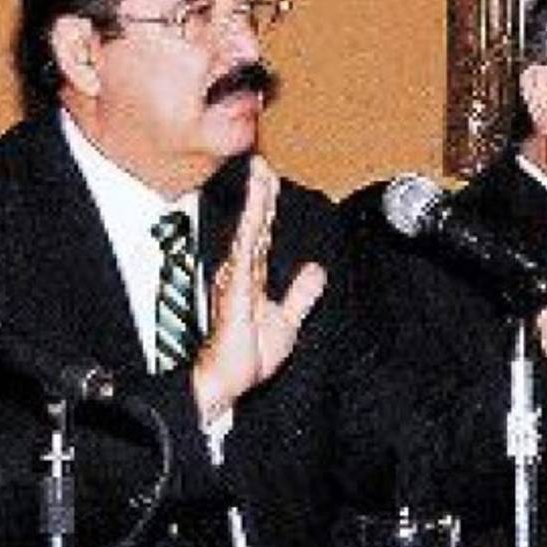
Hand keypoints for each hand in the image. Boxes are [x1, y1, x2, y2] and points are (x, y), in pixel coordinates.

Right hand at [191, 156, 326, 423]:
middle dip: (259, 192)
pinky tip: (253, 222)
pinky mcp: (233, 298)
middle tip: (261, 161)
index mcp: (251, 276)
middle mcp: (240, 273)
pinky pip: (243, 263)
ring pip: (247, 235)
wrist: (229, 385)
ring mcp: (234, 283)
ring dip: (256, 206)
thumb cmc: (247, 356)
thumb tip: (316, 271)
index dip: (266, 203)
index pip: (261, 231)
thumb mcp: (286, 320)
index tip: (268, 174)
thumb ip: (300, 295)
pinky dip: (248, 240)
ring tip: (259, 177)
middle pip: (253, 225)